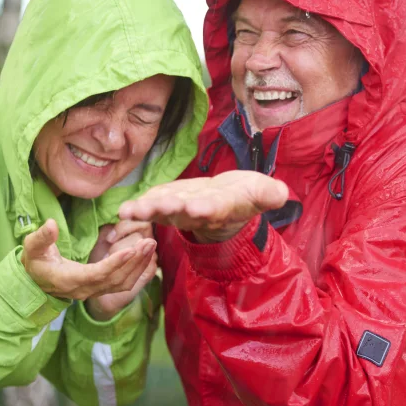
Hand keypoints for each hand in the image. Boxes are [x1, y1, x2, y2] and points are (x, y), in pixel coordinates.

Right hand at [21, 219, 155, 304]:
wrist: (36, 282)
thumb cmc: (35, 262)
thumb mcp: (32, 248)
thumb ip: (41, 237)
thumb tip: (51, 224)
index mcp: (70, 280)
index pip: (98, 274)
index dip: (115, 263)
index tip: (132, 249)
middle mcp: (86, 289)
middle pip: (116, 278)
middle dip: (135, 261)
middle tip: (150, 241)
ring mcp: (95, 291)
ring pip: (123, 283)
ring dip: (140, 265)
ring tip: (151, 245)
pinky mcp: (101, 289)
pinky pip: (124, 284)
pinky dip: (138, 271)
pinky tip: (146, 256)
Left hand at [118, 171, 287, 242]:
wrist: (226, 203)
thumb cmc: (245, 196)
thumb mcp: (262, 193)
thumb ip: (270, 194)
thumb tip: (282, 194)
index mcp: (221, 207)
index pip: (214, 208)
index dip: (206, 208)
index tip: (197, 207)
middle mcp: (198, 212)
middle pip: (182, 211)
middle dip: (168, 209)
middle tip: (154, 208)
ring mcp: (180, 210)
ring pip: (162, 210)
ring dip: (145, 210)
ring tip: (128, 212)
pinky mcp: (167, 201)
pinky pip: (151, 203)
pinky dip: (138, 206)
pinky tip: (123, 209)